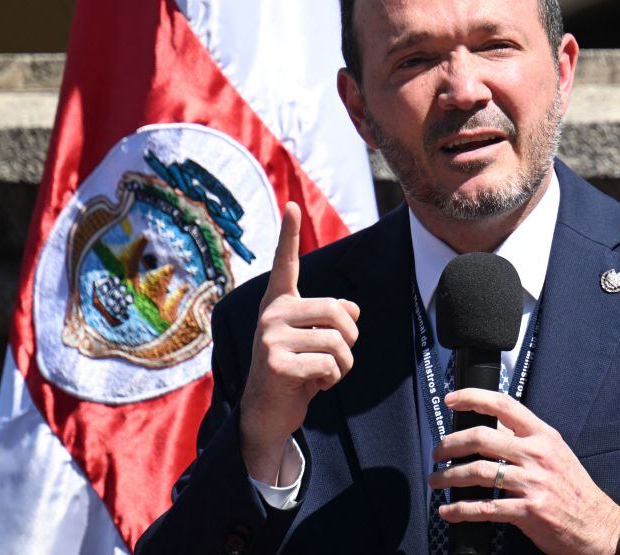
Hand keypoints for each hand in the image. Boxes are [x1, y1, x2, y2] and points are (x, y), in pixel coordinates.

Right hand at [239, 202, 359, 483]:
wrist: (267, 414)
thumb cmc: (296, 372)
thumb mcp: (315, 340)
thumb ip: (332, 319)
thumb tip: (352, 312)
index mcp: (279, 303)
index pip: (285, 262)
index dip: (288, 233)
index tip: (290, 204)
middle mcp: (271, 314)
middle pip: (339, 313)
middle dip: (350, 341)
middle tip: (336, 357)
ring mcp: (269, 337)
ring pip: (338, 342)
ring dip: (343, 365)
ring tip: (323, 373)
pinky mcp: (275, 363)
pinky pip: (329, 364)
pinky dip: (332, 379)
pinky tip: (312, 386)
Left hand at [431, 389, 619, 554]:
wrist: (598, 526)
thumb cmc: (574, 489)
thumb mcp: (555, 453)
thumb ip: (525, 439)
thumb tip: (490, 427)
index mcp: (543, 436)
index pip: (504, 405)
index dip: (473, 397)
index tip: (452, 400)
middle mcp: (537, 455)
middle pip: (481, 438)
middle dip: (450, 444)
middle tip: (438, 452)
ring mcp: (533, 483)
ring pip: (478, 472)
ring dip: (449, 477)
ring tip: (437, 481)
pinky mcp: (528, 511)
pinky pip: (485, 508)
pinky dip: (460, 510)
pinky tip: (449, 511)